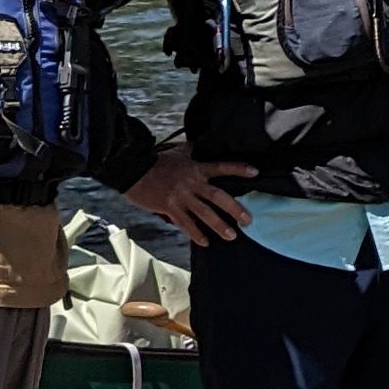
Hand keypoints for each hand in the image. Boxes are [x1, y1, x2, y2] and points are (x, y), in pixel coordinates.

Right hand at [126, 153, 255, 245]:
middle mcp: (192, 183)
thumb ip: (188, 152)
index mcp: (196, 168)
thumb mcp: (176, 153)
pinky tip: (205, 242)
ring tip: (231, 235)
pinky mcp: (169, 207)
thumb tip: (194, 145)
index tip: (255, 172)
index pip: (221, 167)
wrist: (133, 169)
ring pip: (204, 213)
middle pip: (218, 196)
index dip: (238, 169)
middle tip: (248, 220)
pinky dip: (196, 233)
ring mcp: (181, 196)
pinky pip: (186, 223)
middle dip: (235, 209)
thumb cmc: (154, 162)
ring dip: (219, 225)